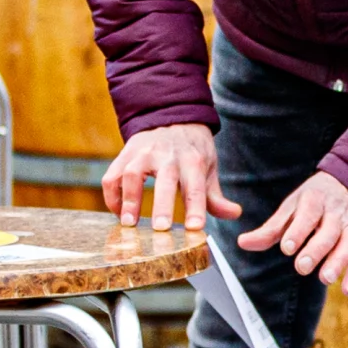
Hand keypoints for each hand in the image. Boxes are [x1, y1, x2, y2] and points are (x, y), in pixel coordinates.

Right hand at [103, 123, 238, 233]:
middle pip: (164, 180)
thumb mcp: (209, 167)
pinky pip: (113, 176)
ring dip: (130, 199)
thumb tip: (234, 213)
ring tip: (129, 224)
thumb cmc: (192, 151)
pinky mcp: (125, 154)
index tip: (195, 228)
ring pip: (133, 174)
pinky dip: (113, 196)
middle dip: (162, 205)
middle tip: (160, 229)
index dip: (196, 207)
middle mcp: (167, 155)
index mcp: (193, 161)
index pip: (196, 187)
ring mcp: (143, 153)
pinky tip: (119, 213)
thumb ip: (215, 196)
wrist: (172, 118)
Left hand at [240, 172, 347, 293]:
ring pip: (347, 245)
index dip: (299, 231)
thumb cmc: (312, 201)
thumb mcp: (291, 207)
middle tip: (301, 266)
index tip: (287, 247)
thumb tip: (242, 243)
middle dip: (316, 249)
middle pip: (329, 232)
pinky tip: (347, 291)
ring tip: (324, 279)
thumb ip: (270, 229)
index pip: (309, 214)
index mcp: (315, 200)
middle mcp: (336, 214)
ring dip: (338, 262)